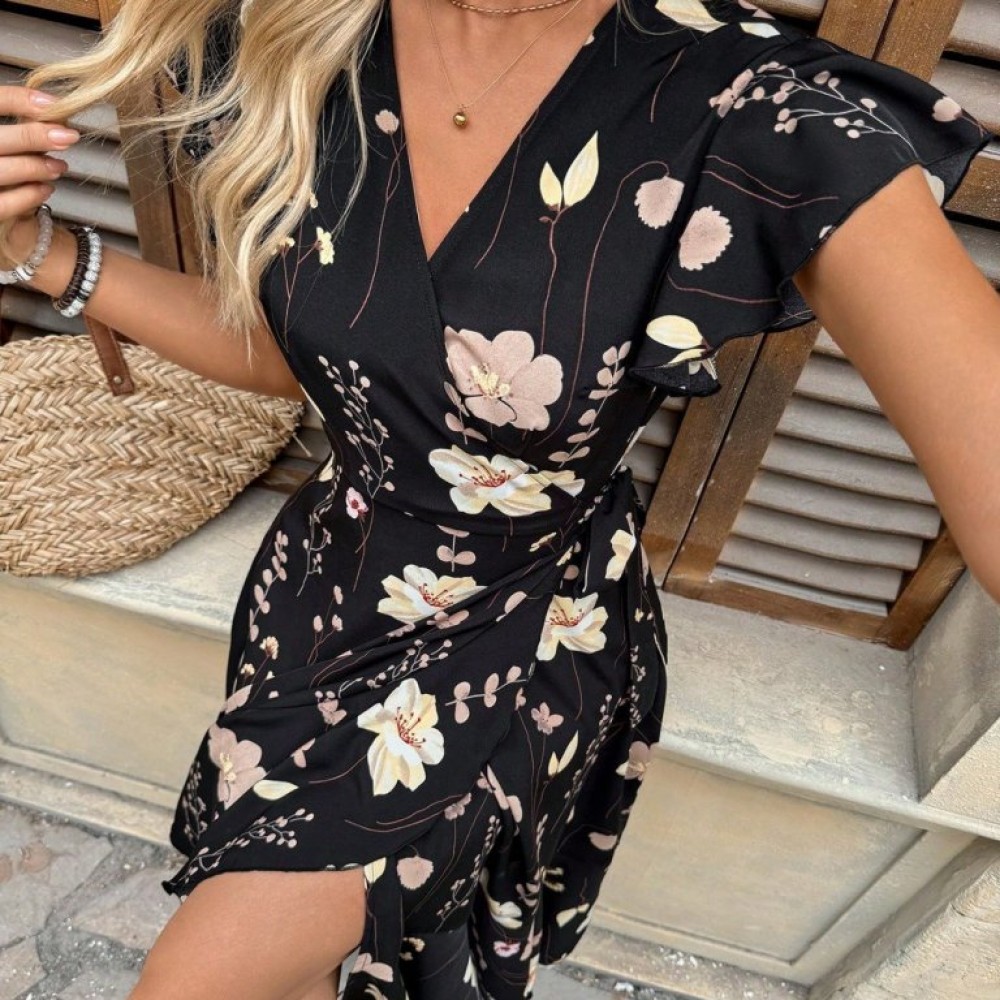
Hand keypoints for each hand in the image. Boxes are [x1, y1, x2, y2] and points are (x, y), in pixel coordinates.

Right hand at [0, 84, 77, 266]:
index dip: (19, 100)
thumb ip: (20, 130)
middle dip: (34, 136)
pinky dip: (29, 196)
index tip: (53, 105)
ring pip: (2, 170)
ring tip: (60, 166)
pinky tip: (46, 189)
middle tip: (69, 137)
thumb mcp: (6, 142)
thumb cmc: (2, 164)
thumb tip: (55, 116)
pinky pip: (4, 203)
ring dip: (36, 167)